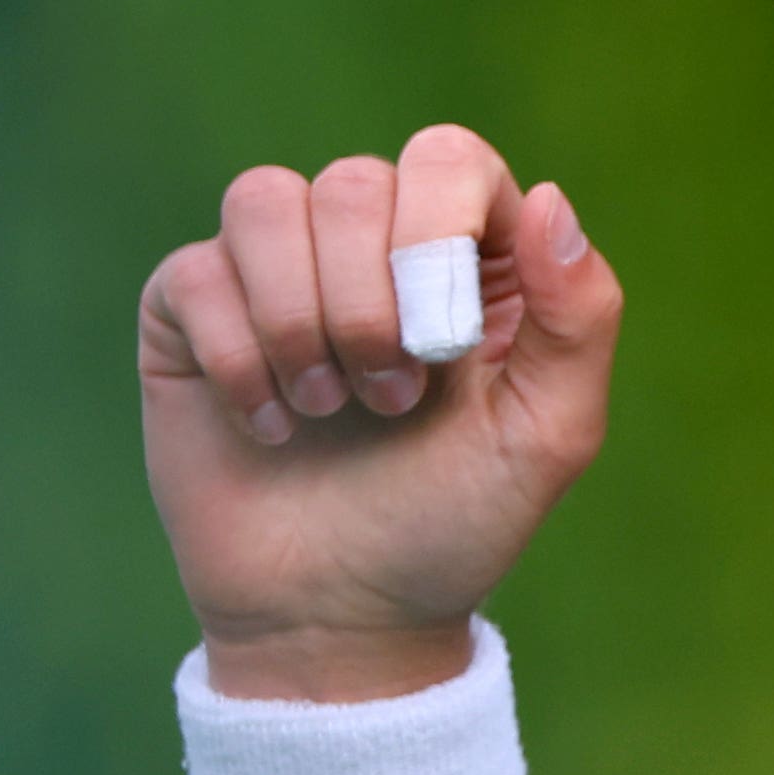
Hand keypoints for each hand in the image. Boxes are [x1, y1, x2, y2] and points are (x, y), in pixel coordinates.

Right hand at [139, 125, 622, 700]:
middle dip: (372, 307)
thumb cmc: (453, 525)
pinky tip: (274, 427)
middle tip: (392, 403)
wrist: (341, 618)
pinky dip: (241, 360)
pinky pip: (197, 272)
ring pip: (265, 201)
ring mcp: (276, 270)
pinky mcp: (193, 309)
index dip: (437, 228)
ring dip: (302, 321)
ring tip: (330, 410)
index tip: (445, 341)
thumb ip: (580, 317)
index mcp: (468, 259)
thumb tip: (548, 196)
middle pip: (352, 181)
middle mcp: (370, 245)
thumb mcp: (549, 436)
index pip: (447, 156)